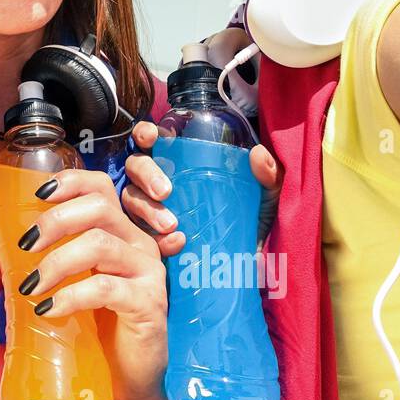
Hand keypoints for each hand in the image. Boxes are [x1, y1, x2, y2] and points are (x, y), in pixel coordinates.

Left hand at [0, 166, 170, 399]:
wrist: (126, 381)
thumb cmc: (93, 329)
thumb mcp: (57, 288)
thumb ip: (24, 265)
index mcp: (118, 233)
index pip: (101, 187)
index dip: (71, 182)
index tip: (38, 194)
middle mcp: (137, 245)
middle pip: (99, 208)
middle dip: (56, 220)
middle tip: (26, 245)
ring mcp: (147, 273)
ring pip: (101, 244)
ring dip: (57, 262)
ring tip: (30, 286)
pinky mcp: (148, 303)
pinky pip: (107, 288)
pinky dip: (71, 295)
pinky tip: (49, 310)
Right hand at [120, 121, 281, 257]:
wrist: (249, 266)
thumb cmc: (251, 222)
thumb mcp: (265, 199)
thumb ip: (268, 176)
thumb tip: (258, 154)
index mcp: (179, 162)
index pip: (151, 139)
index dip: (145, 133)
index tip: (151, 139)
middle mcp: (157, 181)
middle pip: (135, 166)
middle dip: (146, 174)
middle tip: (166, 192)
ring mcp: (149, 210)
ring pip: (130, 199)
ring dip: (146, 208)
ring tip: (171, 224)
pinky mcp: (149, 239)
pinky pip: (139, 236)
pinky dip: (155, 239)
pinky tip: (176, 243)